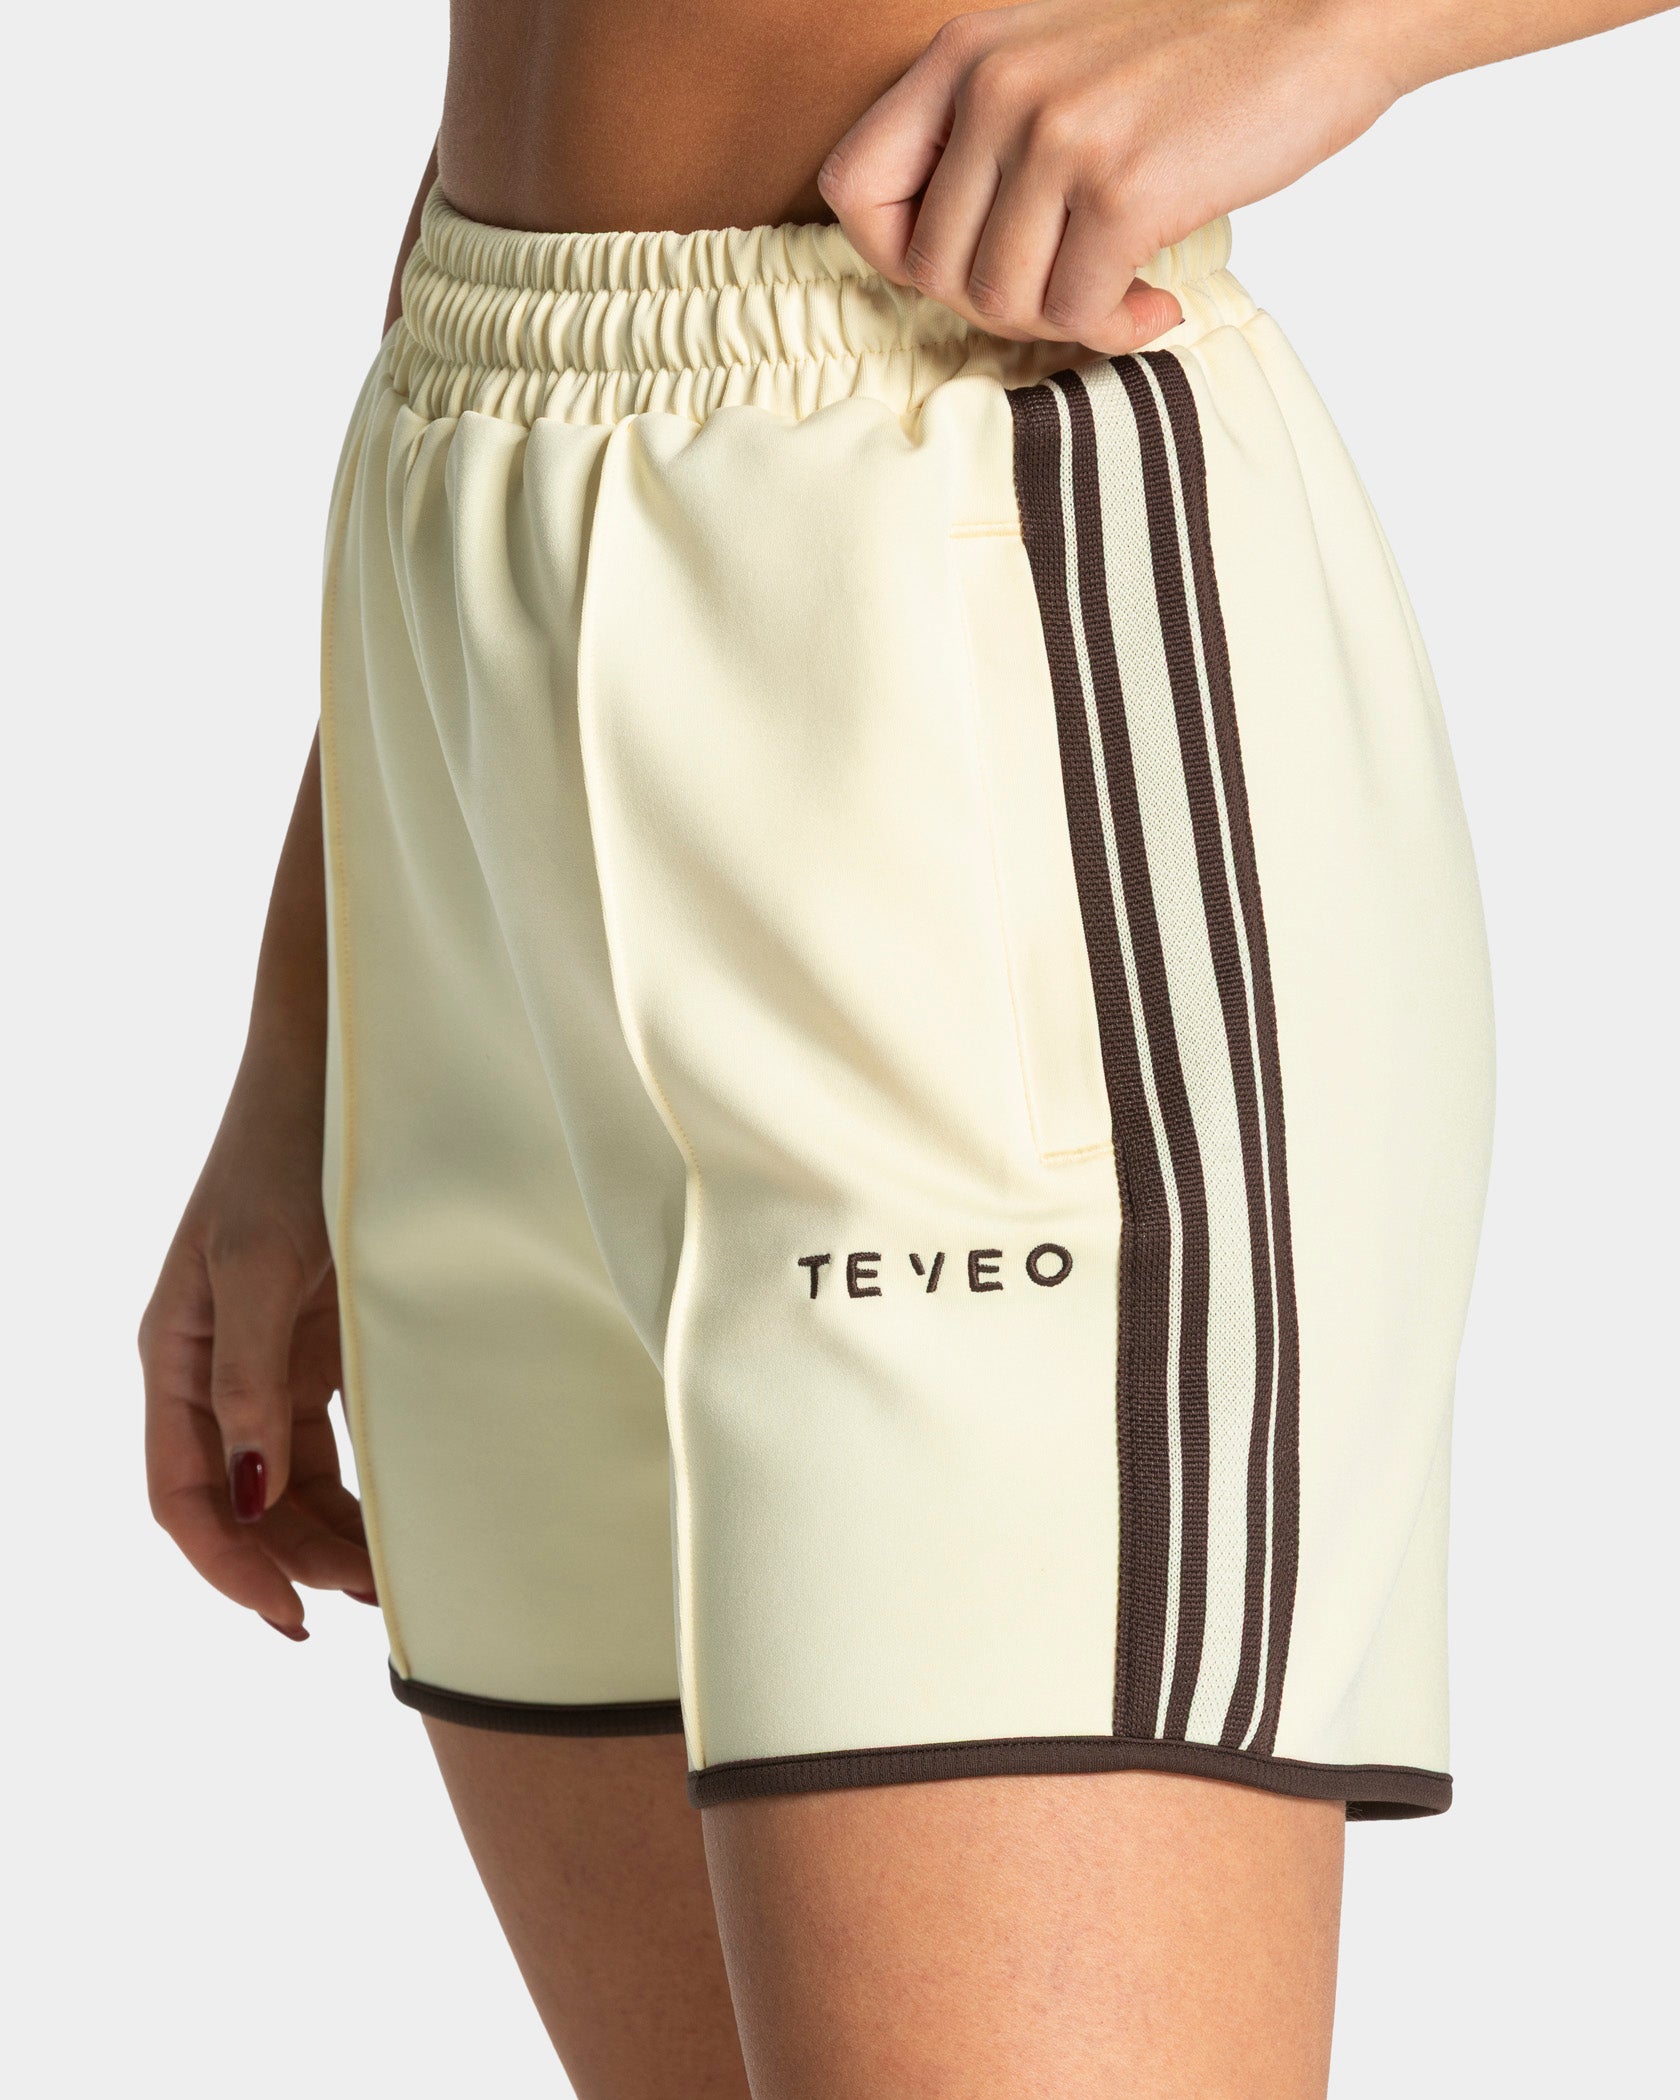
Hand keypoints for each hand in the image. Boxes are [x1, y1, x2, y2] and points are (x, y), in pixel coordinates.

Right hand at [141, 1045, 373, 1639]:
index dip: (226, 1563)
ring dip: (328, 1533)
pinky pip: (331, 1438)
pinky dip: (358, 1484)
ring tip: (388, 1580)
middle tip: (367, 1602)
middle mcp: (214, 1369)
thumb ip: (250, 1377)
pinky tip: (396, 1517)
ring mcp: (269, 1359)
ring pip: (287, 1480)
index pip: (183, 1492)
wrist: (339, 1078)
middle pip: (239, 1499)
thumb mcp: (259, 1263)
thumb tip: (251, 1490)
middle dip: (291, 1559)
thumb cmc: (286, 1155)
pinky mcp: (323, 1345)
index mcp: (175, 1356)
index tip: (286, 1613)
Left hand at [818, 0, 1399, 351]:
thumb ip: (988, 126)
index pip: (855, 188)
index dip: (894, 255)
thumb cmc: (1199, 49)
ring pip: (999, 304)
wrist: (1324, 10)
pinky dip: (1117, 330)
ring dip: (1061, 322)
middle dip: (997, 307)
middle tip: (1063, 292)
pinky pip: (1077, 315)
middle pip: (932, 271)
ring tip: (1116, 292)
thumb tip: (933, 250)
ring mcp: (1056, 137)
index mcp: (966, 53)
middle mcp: (996, 88)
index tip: (963, 268)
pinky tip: (1157, 300)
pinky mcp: (1122, 189)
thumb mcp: (1058, 55)